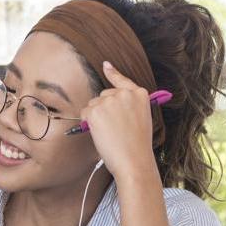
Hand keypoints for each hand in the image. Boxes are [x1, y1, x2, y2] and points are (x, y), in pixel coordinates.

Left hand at [79, 61, 159, 183]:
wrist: (133, 160)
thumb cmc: (137, 146)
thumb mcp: (140, 119)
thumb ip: (128, 107)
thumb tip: (107, 105)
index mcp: (140, 94)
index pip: (123, 80)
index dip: (113, 73)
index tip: (105, 65)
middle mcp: (125, 94)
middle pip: (104, 95)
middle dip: (103, 109)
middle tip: (113, 129)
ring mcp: (110, 100)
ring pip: (93, 105)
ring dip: (96, 117)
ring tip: (110, 133)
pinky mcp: (96, 109)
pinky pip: (85, 113)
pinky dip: (88, 123)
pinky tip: (101, 133)